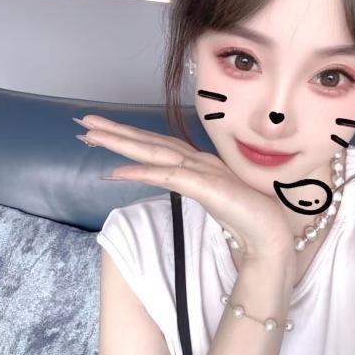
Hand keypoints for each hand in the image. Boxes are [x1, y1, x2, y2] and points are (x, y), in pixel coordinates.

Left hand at [75, 115, 295, 265]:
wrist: (270, 233)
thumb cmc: (245, 217)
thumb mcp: (211, 198)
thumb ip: (192, 187)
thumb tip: (171, 183)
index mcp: (198, 163)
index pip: (157, 145)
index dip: (130, 137)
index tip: (103, 132)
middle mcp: (198, 160)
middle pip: (150, 141)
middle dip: (115, 131)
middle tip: (84, 121)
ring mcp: (201, 170)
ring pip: (153, 151)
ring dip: (120, 142)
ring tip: (91, 135)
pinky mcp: (205, 186)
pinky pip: (166, 176)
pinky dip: (140, 172)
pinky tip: (115, 172)